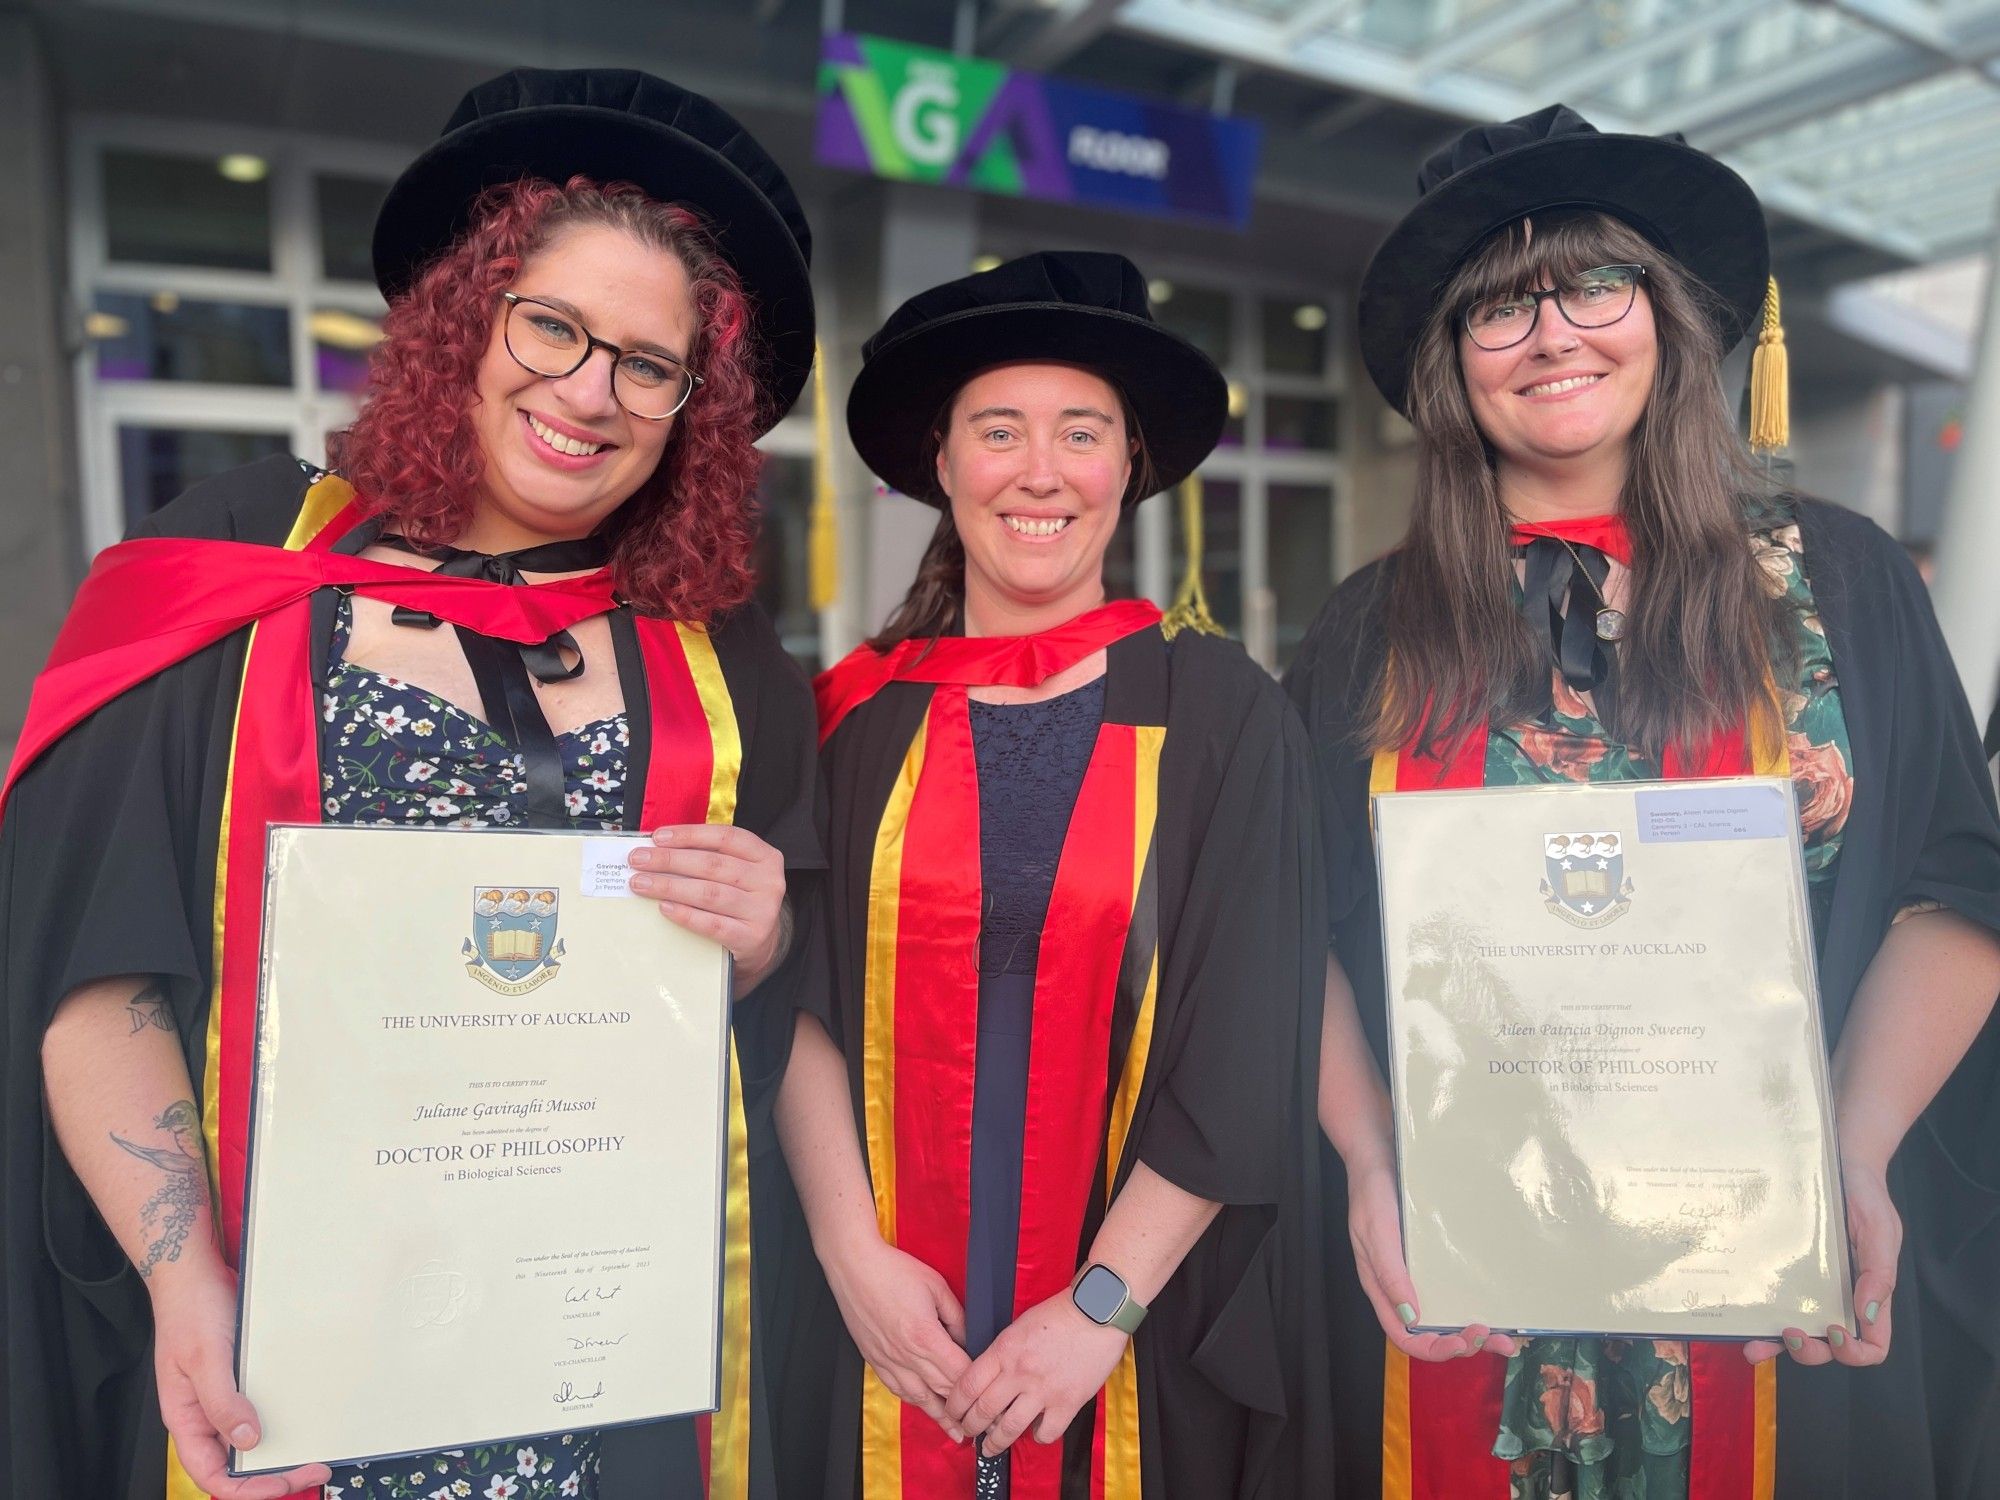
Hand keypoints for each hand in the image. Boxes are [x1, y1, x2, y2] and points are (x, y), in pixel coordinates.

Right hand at [149, 1260, 330, 1497]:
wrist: (194, 1272)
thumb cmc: (189, 1310)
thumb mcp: (206, 1358)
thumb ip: (222, 1402)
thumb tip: (247, 1440)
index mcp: (186, 1417)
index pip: (210, 1474)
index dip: (246, 1488)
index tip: (282, 1483)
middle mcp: (202, 1413)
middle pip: (233, 1462)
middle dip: (270, 1474)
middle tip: (311, 1468)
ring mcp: (220, 1396)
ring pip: (246, 1440)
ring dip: (276, 1450)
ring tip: (311, 1451)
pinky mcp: (237, 1379)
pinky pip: (256, 1410)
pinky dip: (278, 1421)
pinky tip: (301, 1419)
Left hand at [629, 825, 786, 994]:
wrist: (761, 942)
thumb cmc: (739, 898)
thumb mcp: (734, 872)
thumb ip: (707, 856)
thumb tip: (657, 848)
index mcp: (765, 856)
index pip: (725, 837)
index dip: (689, 835)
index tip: (657, 837)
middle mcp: (769, 881)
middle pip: (713, 865)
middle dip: (670, 860)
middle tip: (638, 860)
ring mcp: (762, 911)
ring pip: (710, 893)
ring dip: (670, 886)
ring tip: (641, 883)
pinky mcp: (751, 937)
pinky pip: (713, 925)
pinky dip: (685, 914)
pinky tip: (664, 907)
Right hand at [823, 1232, 970, 1439]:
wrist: (854, 1268)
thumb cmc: (894, 1271)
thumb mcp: (937, 1287)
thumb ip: (958, 1317)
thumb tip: (969, 1339)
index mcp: (925, 1337)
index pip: (959, 1374)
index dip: (977, 1389)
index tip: (992, 1397)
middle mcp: (906, 1356)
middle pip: (942, 1391)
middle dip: (965, 1411)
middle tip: (984, 1425)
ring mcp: (889, 1361)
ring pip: (919, 1398)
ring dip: (940, 1417)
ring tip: (957, 1433)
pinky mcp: (875, 1360)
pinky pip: (898, 1390)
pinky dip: (915, 1402)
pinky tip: (924, 1406)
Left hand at [945, 1290, 1128, 1458]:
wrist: (1096, 1311)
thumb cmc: (1058, 1314)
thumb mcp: (1018, 1326)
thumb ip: (1001, 1353)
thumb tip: (987, 1378)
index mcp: (1004, 1350)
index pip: (967, 1385)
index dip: (954, 1405)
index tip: (952, 1413)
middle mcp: (1019, 1373)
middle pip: (983, 1411)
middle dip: (970, 1428)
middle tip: (967, 1433)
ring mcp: (1043, 1390)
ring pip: (1009, 1428)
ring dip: (995, 1443)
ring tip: (990, 1448)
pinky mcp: (1068, 1402)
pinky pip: (1046, 1432)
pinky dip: (1038, 1437)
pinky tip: (1036, 1432)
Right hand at [1346, 1161, 1516, 1361]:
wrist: (1380, 1156)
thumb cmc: (1372, 1194)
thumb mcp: (1375, 1233)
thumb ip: (1389, 1275)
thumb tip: (1412, 1319)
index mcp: (1384, 1289)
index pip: (1405, 1336)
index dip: (1433, 1349)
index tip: (1461, 1344)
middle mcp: (1404, 1289)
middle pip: (1432, 1333)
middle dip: (1464, 1343)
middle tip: (1494, 1337)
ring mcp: (1422, 1274)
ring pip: (1449, 1316)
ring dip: (1477, 1334)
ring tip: (1506, 1337)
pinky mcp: (1437, 1259)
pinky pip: (1458, 1289)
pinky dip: (1478, 1304)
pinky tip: (1499, 1307)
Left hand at [1745, 1158, 1899, 1367]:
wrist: (1836, 1162)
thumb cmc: (1866, 1197)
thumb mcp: (1881, 1231)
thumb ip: (1879, 1273)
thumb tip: (1866, 1314)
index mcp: (1869, 1295)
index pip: (1873, 1344)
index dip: (1857, 1352)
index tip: (1836, 1331)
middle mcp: (1836, 1297)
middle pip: (1829, 1347)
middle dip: (1811, 1352)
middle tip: (1793, 1332)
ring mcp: (1806, 1286)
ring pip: (1794, 1332)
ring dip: (1776, 1346)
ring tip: (1755, 1344)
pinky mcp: (1781, 1269)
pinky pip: (1769, 1300)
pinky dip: (1756, 1318)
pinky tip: (1740, 1320)